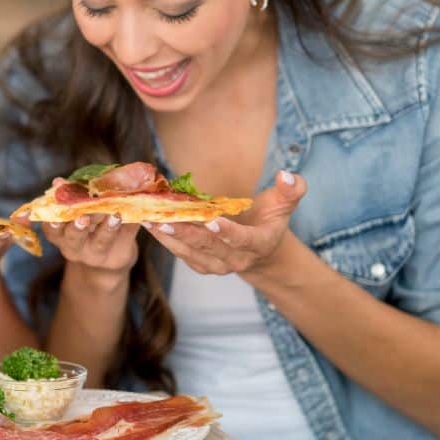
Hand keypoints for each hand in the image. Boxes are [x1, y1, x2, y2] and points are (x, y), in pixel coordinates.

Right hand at [39, 178, 139, 279]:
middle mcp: (75, 248)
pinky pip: (126, 238)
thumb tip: (58, 181)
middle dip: (78, 227)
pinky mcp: (119, 255)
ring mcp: (97, 254)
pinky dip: (131, 225)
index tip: (57, 212)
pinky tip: (136, 215)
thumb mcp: (73, 217)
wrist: (107, 259)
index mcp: (60, 236)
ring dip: (108, 228)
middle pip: (74, 239)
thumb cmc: (86, 228)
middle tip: (83, 217)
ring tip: (115, 215)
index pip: (52, 230)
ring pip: (101, 242)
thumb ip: (68, 199)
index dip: (53, 222)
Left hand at [145, 170, 305, 276]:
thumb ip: (291, 191)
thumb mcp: (284, 205)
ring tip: (148, 219)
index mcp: (259, 244)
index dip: (228, 232)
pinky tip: (149, 225)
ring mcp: (218, 265)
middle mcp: (237, 259)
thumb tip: (287, 175)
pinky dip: (165, 241)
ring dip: (168, 237)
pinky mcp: (201, 265)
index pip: (243, 240)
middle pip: (209, 247)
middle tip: (164, 218)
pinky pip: (182, 255)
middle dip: (186, 233)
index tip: (211, 220)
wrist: (260, 252)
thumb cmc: (269, 220)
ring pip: (191, 252)